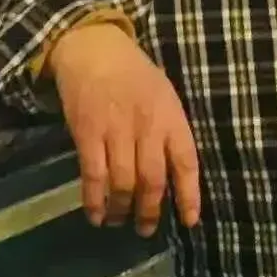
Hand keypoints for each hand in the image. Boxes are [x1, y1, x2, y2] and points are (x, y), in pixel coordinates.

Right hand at [47, 22, 200, 234]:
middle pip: (152, 180)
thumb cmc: (134, 74)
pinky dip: (94, 201)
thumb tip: (174, 175)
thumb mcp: (164, 96)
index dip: (189, 195)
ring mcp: (116, 130)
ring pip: (123, 183)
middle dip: (150, 211)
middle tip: (146, 229)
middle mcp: (147, 127)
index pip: (186, 162)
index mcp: (171, 117)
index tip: (189, 221)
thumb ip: (169, 131)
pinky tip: (96, 215)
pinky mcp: (87, 133)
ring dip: (122, 209)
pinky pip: (93, 176)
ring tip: (120, 222)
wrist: (93, 47)